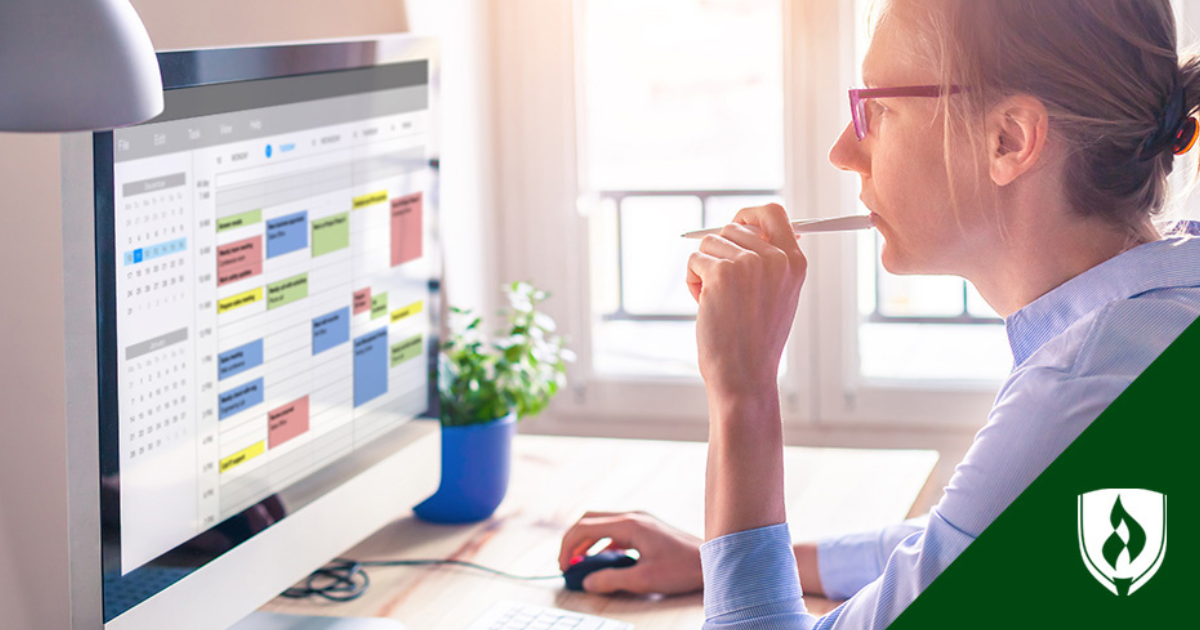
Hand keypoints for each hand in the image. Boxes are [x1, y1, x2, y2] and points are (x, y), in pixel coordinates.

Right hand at [558, 511, 702, 594]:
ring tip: (580, 563)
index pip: (585, 527)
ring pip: (602, 524)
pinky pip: (616, 530)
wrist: (712, 560)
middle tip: (566, 562)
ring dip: (587, 541)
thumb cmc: (682, 568)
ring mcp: (640, 520)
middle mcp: (633, 516)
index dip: (568, 546)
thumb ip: (611, 580)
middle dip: (573, 540)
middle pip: (590, 520)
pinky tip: (604, 561)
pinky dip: (603, 543)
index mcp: (629, 525)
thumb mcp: (643, 580)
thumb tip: (587, 582)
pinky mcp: (646, 527)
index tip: (563, 565)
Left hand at [686, 204, 806, 400]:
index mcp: (795, 262)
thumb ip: (769, 260)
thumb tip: (746, 226)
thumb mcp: (778, 295)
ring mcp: (749, 263)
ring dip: (704, 270)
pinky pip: (694, 260)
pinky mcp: (721, 272)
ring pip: (709, 243)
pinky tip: (705, 306)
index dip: (749, 215)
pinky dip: (692, 282)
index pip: (773, 213)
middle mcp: (775, 258)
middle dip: (719, 253)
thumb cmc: (756, 340)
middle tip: (723, 288)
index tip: (735, 224)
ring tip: (717, 301)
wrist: (745, 374)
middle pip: (732, 227)